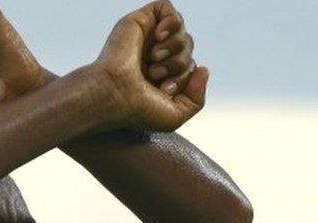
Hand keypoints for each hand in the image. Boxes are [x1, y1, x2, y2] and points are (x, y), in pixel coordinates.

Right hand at [94, 0, 208, 131]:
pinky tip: (159, 36)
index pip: (190, 67)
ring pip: (181, 31)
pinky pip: (167, 8)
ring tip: (153, 58)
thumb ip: (197, 99)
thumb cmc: (138, 109)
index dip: (184, 77)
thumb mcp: (175, 116)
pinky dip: (171, 23)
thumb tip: (203, 69)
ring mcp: (146, 38)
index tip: (164, 89)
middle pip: (188, 48)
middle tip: (156, 75)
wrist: (114, 94)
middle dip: (179, 64)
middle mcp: (154, 56)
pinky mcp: (139, 22)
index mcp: (161, 76)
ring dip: (174, 47)